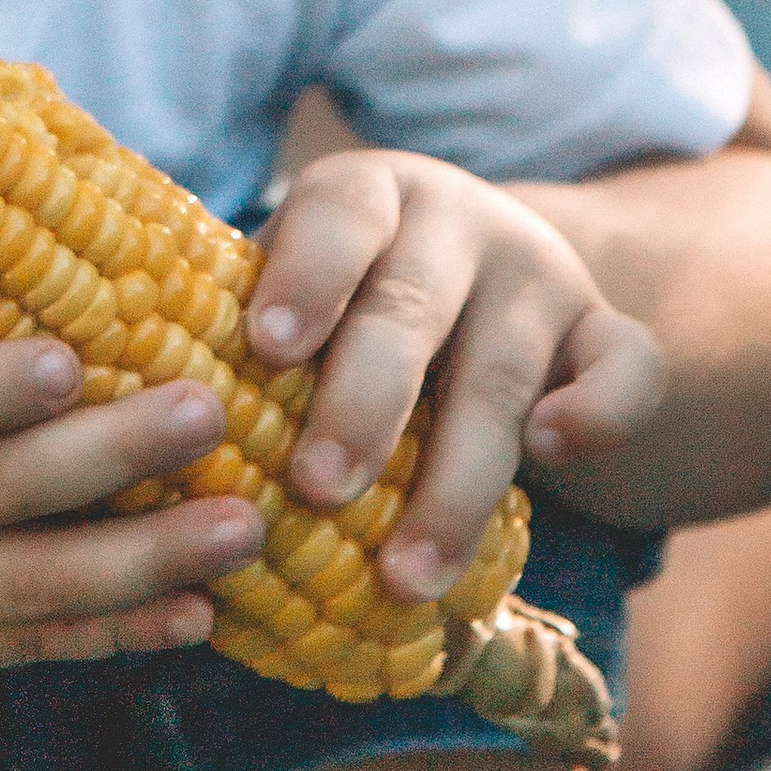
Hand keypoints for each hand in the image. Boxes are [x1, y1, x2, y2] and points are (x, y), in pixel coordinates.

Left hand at [246, 152, 665, 602]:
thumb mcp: (292, 289)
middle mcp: (456, 222)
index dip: (305, 276)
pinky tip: (554, 454)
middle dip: (364, 406)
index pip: (338, 214)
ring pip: (501, 374)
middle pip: (412, 309)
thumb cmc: (340, 302)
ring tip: (403, 573)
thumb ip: (231, 336)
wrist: (477, 271)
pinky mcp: (604, 330)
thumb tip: (142, 436)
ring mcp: (537, 276)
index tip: (268, 348)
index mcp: (365, 197)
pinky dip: (600, 409)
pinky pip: (628, 366)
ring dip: (453, 482)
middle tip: (317, 488)